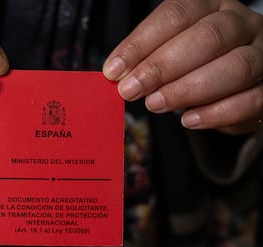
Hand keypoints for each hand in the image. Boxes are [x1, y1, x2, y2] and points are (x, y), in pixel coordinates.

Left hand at [103, 0, 262, 133]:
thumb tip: (117, 76)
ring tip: (155, 104)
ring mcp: (261, 52)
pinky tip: (188, 120)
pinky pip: (251, 100)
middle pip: (207, 38)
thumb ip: (146, 61)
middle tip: (130, 91)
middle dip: (161, 67)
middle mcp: (239, 22)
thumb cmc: (192, 64)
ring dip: (188, 89)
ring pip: (235, 67)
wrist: (231, 85)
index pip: (175, 15)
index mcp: (209, 5)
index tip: (113, 71)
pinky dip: (216, 113)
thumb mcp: (167, 53)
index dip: (140, 43)